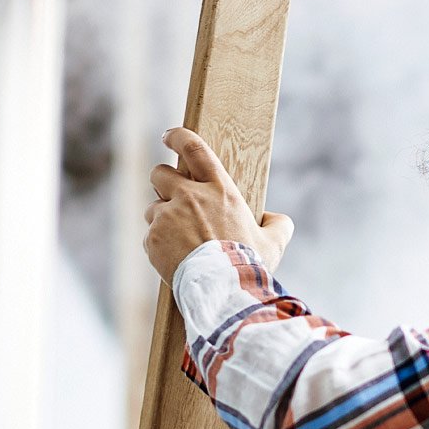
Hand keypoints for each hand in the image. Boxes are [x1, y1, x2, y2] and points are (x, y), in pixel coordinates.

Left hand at [145, 127, 292, 278]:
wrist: (223, 292)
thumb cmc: (249, 266)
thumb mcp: (274, 242)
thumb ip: (278, 224)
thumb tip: (275, 219)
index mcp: (220, 189)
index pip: (194, 148)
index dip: (178, 136)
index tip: (169, 136)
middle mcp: (189, 196)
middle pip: (160, 173)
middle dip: (162, 182)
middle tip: (171, 198)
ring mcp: (167, 216)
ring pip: (153, 208)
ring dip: (162, 219)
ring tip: (180, 241)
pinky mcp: (153, 238)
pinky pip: (149, 235)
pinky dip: (158, 245)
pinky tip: (174, 259)